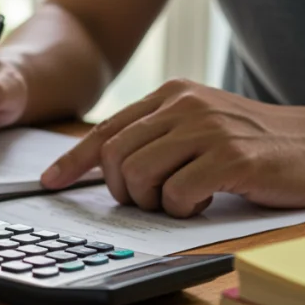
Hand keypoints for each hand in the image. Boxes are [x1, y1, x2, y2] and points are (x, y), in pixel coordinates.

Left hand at [42, 79, 304, 216]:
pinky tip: (204, 203)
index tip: (51, 182)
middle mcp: (185, 105)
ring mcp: (208, 129)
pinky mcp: (231, 159)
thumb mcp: (200, 125)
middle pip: (116, 155)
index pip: (106, 129)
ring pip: (140, 174)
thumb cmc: (253, 144)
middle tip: (146, 200)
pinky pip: (176, 193)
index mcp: (171, 94)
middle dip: (121, 189)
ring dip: (151, 201)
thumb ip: (156, 135)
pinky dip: (181, 209)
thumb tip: (104, 163)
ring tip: (180, 200)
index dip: (74, 160)